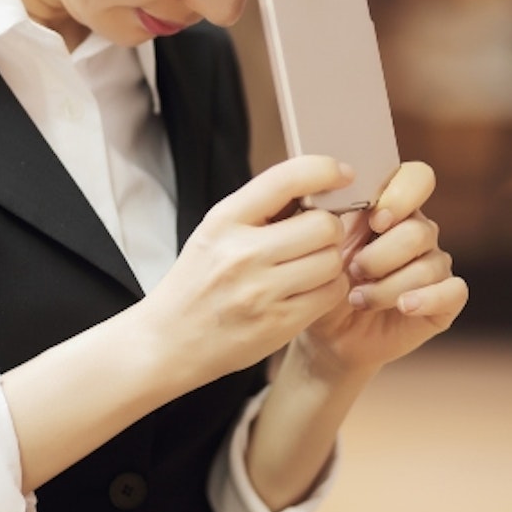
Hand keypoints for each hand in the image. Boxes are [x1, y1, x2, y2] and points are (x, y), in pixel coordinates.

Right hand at [137, 156, 353, 389]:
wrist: (169, 341)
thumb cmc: (197, 282)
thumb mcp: (214, 232)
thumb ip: (260, 209)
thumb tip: (317, 184)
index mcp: (225, 220)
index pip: (287, 179)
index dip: (325, 169)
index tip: (342, 173)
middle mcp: (242, 253)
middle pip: (324, 225)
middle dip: (329, 228)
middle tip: (315, 237)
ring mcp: (261, 291)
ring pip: (333, 261)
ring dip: (330, 261)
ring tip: (309, 266)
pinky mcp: (279, 324)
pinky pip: (332, 293)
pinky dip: (329, 289)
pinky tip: (309, 289)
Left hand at [296, 161, 466, 380]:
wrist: (329, 334)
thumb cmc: (325, 282)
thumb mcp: (321, 246)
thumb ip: (331, 216)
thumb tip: (326, 190)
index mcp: (391, 207)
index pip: (417, 178)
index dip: (401, 195)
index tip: (375, 220)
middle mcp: (418, 231)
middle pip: (419, 229)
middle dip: (381, 255)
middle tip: (354, 270)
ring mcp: (434, 265)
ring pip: (431, 264)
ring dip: (389, 285)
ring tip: (358, 299)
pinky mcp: (445, 299)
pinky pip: (454, 291)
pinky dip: (427, 298)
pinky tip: (403, 306)